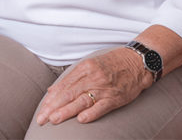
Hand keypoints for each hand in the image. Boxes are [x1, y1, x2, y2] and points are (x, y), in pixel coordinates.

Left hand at [35, 47, 151, 126]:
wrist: (139, 62)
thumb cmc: (114, 64)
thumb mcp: (91, 64)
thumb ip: (72, 77)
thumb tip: (52, 91)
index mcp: (85, 67)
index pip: (64, 85)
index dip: (51, 99)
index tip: (42, 111)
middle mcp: (93, 76)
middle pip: (70, 93)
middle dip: (54, 107)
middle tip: (42, 119)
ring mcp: (105, 87)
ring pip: (82, 100)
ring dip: (67, 111)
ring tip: (54, 119)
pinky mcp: (116, 97)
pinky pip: (102, 106)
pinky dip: (91, 113)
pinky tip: (81, 119)